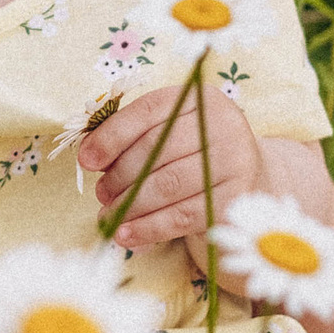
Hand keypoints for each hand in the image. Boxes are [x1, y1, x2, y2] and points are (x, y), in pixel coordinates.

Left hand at [88, 80, 267, 255]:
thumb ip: (133, 137)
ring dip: (130, 203)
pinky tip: (126, 234)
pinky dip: (148, 228)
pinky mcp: (235, 200)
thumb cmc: (194, 154)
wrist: (247, 181)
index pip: (149, 110)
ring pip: (168, 184)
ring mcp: (234, 162)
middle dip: (120, 174)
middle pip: (157, 148)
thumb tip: (90, 155)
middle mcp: (223, 123)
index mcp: (200, 98)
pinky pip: (183, 216)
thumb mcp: (170, 133)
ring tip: (108, 215)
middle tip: (101, 193)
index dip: (112, 135)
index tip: (86, 160)